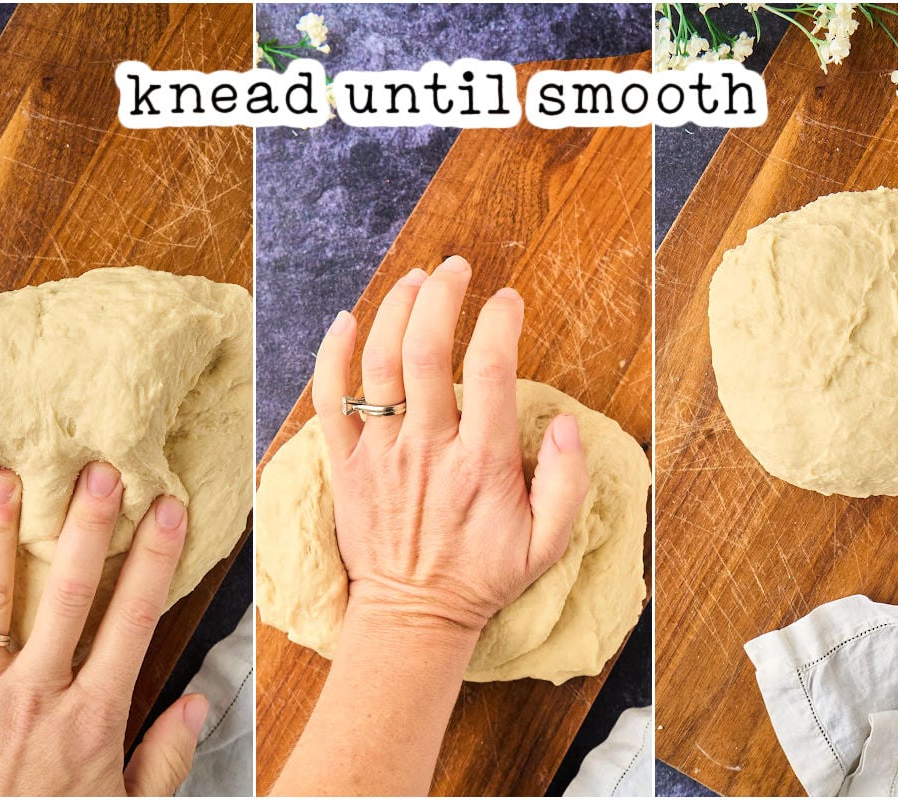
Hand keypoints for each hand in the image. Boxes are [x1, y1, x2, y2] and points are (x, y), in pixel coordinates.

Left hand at [0, 463, 207, 795]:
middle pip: (68, 595)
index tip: (169, 510)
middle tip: (98, 471)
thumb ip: (166, 758)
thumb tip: (199, 702)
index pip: (132, 620)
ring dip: (0, 535)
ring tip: (4, 479)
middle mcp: (36, 696)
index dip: (154, 559)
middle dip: (88, 528)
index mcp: (92, 718)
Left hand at [311, 255, 589, 633]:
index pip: (493, 371)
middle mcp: (428, 449)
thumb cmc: (483, 574)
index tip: (509, 301)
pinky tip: (347, 319)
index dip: (501, 323)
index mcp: (481, 464)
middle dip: (443, 296)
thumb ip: (567, 481)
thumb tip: (564, 421)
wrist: (413, 615)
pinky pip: (329, 399)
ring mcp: (381, 455)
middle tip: (456, 268)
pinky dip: (331, 354)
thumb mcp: (549, 543)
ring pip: (379, 363)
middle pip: (428, 351)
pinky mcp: (345, 465)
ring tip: (415, 280)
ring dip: (395, 310)